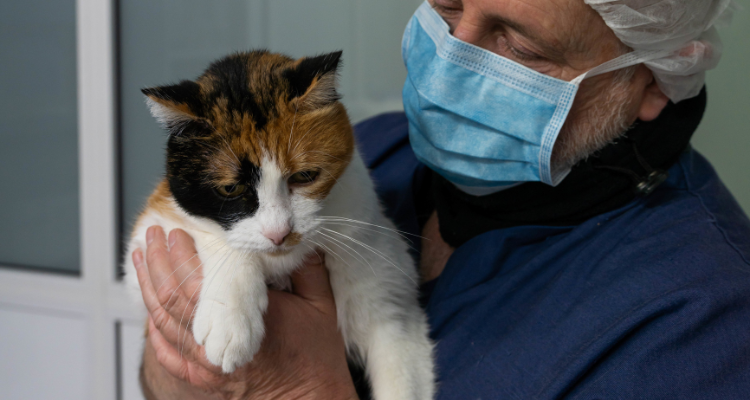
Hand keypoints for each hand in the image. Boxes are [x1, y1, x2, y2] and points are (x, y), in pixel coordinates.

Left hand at [133, 226, 357, 399]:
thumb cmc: (316, 360)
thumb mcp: (320, 305)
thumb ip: (307, 267)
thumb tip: (294, 236)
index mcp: (242, 322)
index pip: (199, 283)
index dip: (182, 255)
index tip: (177, 231)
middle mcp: (214, 346)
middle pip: (172, 297)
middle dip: (158, 262)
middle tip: (151, 236)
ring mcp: (202, 366)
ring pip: (161, 321)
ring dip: (148, 286)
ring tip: (142, 259)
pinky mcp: (199, 380)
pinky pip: (164, 352)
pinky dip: (153, 326)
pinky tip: (150, 307)